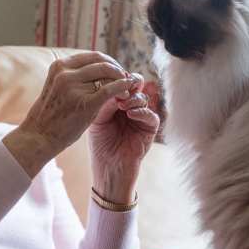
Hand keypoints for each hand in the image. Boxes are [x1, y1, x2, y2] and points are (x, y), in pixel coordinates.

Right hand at [3, 52, 136, 176]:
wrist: (38, 137)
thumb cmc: (49, 115)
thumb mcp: (57, 87)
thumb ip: (74, 77)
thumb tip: (99, 70)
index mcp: (59, 66)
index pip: (92, 56)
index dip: (109, 61)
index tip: (116, 71)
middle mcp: (65, 73)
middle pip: (102, 62)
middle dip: (117, 69)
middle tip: (125, 78)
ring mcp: (74, 87)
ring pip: (108, 74)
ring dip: (121, 79)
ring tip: (127, 88)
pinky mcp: (85, 103)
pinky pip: (110, 90)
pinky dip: (122, 88)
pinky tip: (127, 93)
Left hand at [88, 73, 159, 202]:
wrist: (109, 170)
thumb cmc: (100, 147)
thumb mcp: (97, 121)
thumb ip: (104, 103)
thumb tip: (113, 85)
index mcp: (116, 102)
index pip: (120, 83)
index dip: (117, 79)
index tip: (110, 78)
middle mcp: (129, 107)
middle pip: (135, 86)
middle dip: (129, 83)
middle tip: (122, 84)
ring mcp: (140, 117)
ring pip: (143, 98)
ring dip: (133, 99)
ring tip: (122, 105)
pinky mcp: (149, 129)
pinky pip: (151, 116)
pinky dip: (142, 112)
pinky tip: (130, 114)